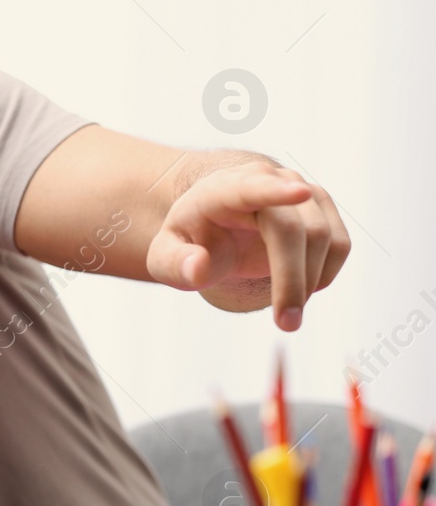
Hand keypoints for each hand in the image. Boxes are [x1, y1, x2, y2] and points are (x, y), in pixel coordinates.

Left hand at [146, 161, 349, 330]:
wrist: (219, 220)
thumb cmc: (192, 240)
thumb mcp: (166, 257)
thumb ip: (175, 264)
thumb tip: (198, 268)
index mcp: (223, 190)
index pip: (251, 188)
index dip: (275, 191)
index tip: (299, 192)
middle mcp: (267, 181)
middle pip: (294, 230)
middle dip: (292, 279)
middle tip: (286, 324)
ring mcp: (299, 190)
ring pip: (323, 239)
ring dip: (308, 283)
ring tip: (284, 311)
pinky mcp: (323, 207)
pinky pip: (339, 246)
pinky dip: (322, 276)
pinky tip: (296, 288)